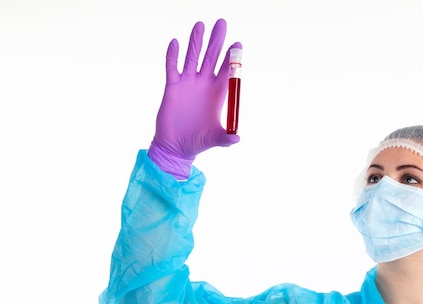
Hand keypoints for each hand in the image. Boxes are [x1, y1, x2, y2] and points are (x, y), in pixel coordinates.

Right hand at [149, 19, 241, 178]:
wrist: (177, 147)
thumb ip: (226, 138)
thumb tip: (237, 138)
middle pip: (212, 58)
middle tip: (222, 23)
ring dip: (196, 41)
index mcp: (218, 93)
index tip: (237, 45)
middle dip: (217, 41)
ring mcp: (188, 84)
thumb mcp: (215, 139)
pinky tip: (175, 42)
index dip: (232, 58)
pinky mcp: (172, 87)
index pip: (227, 71)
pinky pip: (172, 68)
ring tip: (200, 25)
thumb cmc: (198, 142)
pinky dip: (173, 56)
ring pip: (192, 57)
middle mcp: (204, 84)